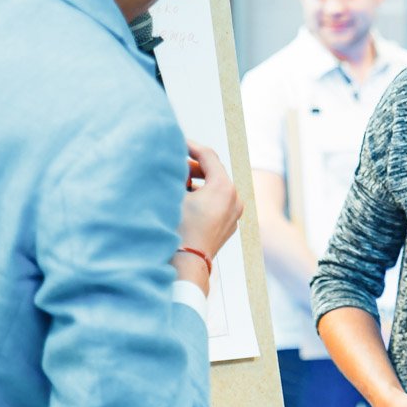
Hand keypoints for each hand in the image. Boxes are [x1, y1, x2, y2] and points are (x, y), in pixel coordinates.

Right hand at [176, 141, 241, 259]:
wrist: (187, 264)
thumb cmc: (177, 228)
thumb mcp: (174, 195)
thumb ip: (175, 172)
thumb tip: (171, 159)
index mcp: (223, 186)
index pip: (208, 155)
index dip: (190, 146)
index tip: (177, 142)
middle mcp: (235, 198)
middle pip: (214, 171)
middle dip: (194, 166)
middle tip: (175, 162)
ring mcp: (235, 214)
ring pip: (216, 188)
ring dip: (199, 182)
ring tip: (178, 183)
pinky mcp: (230, 226)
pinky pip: (218, 203)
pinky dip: (205, 197)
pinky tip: (187, 201)